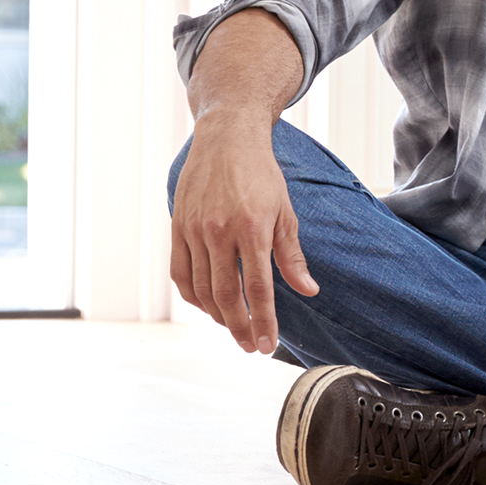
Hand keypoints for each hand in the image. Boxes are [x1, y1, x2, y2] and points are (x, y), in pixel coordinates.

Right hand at [170, 116, 318, 353]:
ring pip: (200, 289)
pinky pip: (180, 273)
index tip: (268, 345)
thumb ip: (292, 256)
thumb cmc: (261, 175)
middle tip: (252, 346)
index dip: (263, 321)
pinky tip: (208, 306)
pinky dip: (193, 296)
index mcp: (252, 228)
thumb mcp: (285, 212)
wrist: (227, 138)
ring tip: (234, 328)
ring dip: (217, 316)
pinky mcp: (177, 227)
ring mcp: (194, 230)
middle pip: (226, 295)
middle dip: (240, 327)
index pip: (257, 288)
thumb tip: (308, 291)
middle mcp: (220, 231)